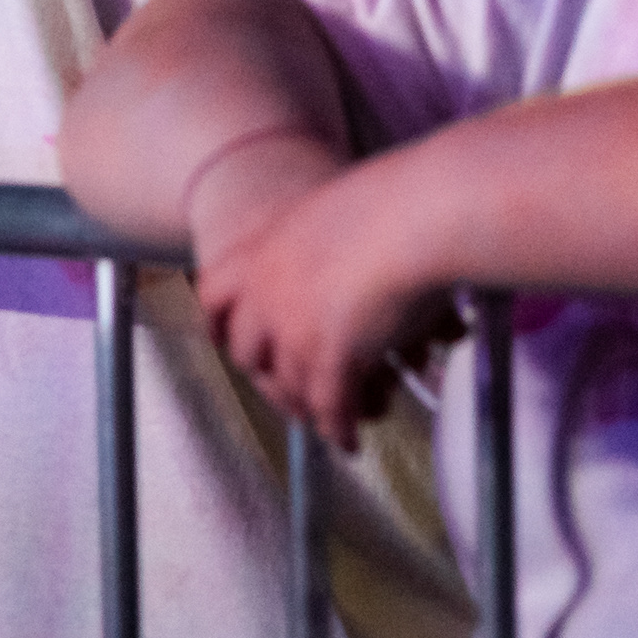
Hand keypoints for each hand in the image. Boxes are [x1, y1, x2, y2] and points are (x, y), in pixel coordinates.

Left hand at [195, 159, 465, 452]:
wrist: (423, 211)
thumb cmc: (403, 197)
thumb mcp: (342, 205)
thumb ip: (327, 238)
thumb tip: (349, 250)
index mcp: (267, 246)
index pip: (214, 291)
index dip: (217, 321)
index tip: (222, 338)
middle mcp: (268, 290)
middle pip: (248, 352)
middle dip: (269, 375)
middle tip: (288, 388)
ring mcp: (295, 328)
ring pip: (292, 388)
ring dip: (310, 408)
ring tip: (328, 419)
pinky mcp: (331, 359)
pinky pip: (331, 408)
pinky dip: (340, 429)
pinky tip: (350, 440)